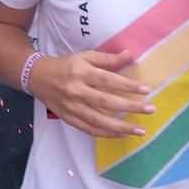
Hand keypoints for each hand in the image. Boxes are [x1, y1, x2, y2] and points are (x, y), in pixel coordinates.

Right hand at [27, 49, 154, 138]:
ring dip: (121, 126)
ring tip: (140, 129)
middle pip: (106, 101)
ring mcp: (71, 107)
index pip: (107, 80)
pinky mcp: (68, 118)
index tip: (146, 90)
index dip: (127, 85)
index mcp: (81, 72)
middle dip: (130, 107)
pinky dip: (107, 134)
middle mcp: (76, 90)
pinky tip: (122, 134)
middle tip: (150, 109)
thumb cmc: (67, 66)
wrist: (38, 77)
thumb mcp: (84, 57)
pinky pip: (89, 129)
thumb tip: (129, 54)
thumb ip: (107, 58)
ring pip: (98, 120)